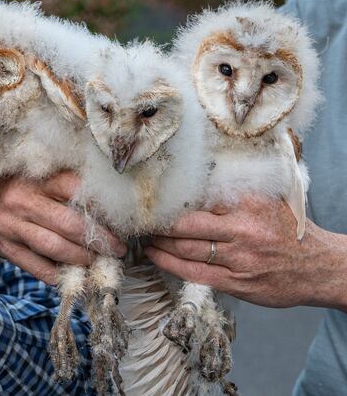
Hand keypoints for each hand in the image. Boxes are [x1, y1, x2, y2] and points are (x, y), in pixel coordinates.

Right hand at [0, 171, 124, 284]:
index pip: (76, 190)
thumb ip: (72, 191)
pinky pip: (38, 267)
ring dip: (82, 258)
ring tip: (97, 261)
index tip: (120, 222)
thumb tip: (111, 215)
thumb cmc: (28, 187)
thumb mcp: (47, 179)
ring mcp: (11, 225)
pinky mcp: (6, 247)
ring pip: (54, 247)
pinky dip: (60, 275)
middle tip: (117, 249)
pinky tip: (74, 274)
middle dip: (99, 240)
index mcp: (38, 180)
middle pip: (69, 224)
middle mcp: (22, 201)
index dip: (103, 208)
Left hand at [146, 196, 346, 309]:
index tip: (149, 196)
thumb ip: (233, 191)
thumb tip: (192, 178)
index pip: (198, 198)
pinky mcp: (236, 282)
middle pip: (185, 225)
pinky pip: (193, 272)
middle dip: (158, 223)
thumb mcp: (266, 201)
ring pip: (185, 249)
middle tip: (140, 218)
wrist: (320, 268)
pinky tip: (154, 255)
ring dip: (159, 243)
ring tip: (144, 236)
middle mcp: (243, 230)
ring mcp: (239, 258)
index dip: (169, 198)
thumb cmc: (288, 230)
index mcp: (249, 204)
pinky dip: (168, 263)